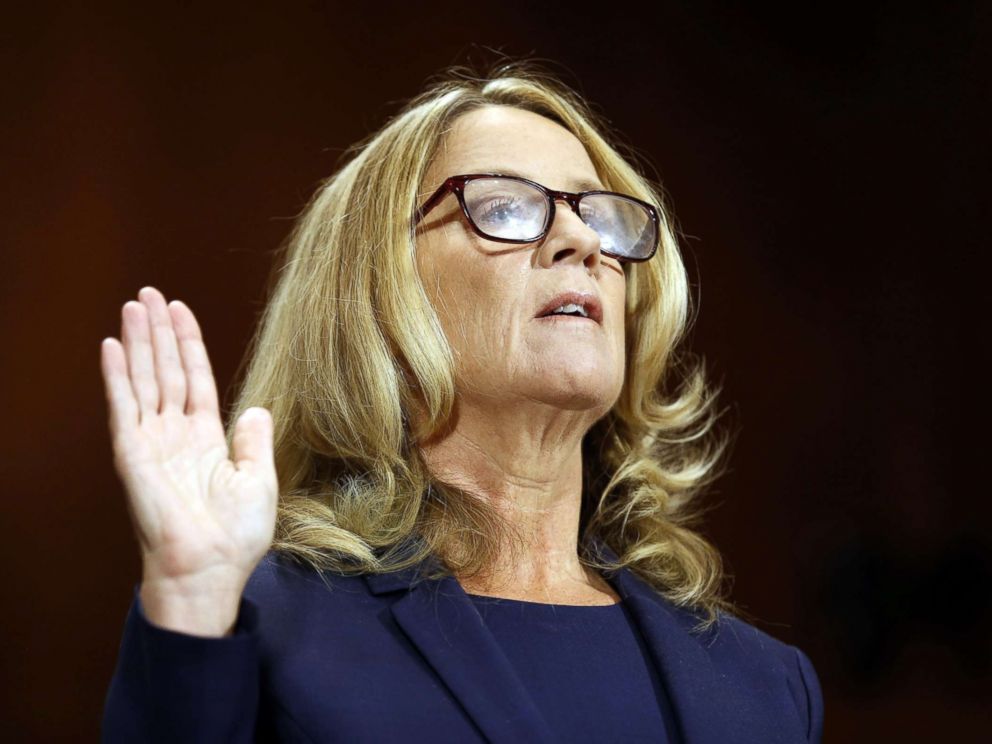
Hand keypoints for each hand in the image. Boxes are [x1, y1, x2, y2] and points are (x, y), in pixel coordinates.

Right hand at [100, 286, 277, 633]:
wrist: (210, 568)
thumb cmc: (236, 535)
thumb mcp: (259, 481)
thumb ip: (254, 441)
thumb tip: (257, 408)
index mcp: (206, 438)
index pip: (195, 378)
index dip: (189, 344)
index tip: (181, 310)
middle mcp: (176, 435)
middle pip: (166, 370)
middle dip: (159, 331)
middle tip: (150, 292)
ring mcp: (152, 442)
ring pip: (145, 379)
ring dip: (139, 341)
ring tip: (134, 304)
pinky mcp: (133, 454)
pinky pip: (124, 406)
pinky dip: (118, 375)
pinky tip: (113, 345)